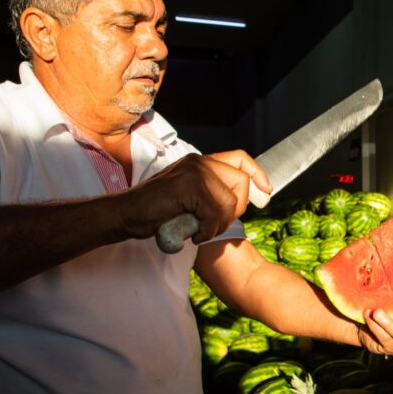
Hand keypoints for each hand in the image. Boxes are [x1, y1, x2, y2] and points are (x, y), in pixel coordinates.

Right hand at [121, 150, 270, 242]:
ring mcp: (193, 172)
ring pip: (230, 200)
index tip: (266, 193)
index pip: (240, 158)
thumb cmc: (155, 211)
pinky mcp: (189, 186)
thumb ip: (211, 192)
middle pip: (241, 181)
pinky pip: (215, 212)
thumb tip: (245, 197)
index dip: (258, 174)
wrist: (125, 214)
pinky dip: (208, 229)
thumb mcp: (189, 198)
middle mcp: (198, 162)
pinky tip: (194, 235)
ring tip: (201, 231)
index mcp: (199, 162)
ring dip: (220, 223)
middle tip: (216, 225)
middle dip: (237, 209)